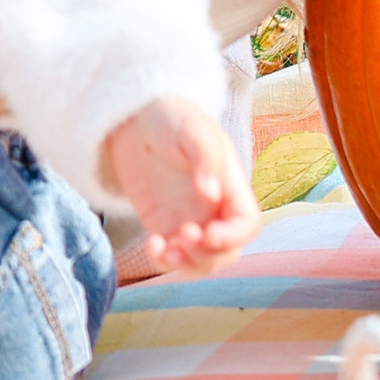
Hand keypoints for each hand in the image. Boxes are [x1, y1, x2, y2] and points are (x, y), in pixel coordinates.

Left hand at [103, 97, 259, 275]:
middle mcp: (214, 209)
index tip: (209, 234)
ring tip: (164, 248)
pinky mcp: (163, 225)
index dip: (233, 237)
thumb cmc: (170, 115)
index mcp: (231, 186)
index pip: (247, 225)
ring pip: (200, 261)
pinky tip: (151, 244)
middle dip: (208, 254)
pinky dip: (163, 260)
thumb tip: (213, 194)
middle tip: (183, 235)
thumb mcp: (191, 129)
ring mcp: (189, 219)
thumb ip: (205, 159)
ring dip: (187, 264)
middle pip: (227, 251)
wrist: (133, 116)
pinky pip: (170, 255)